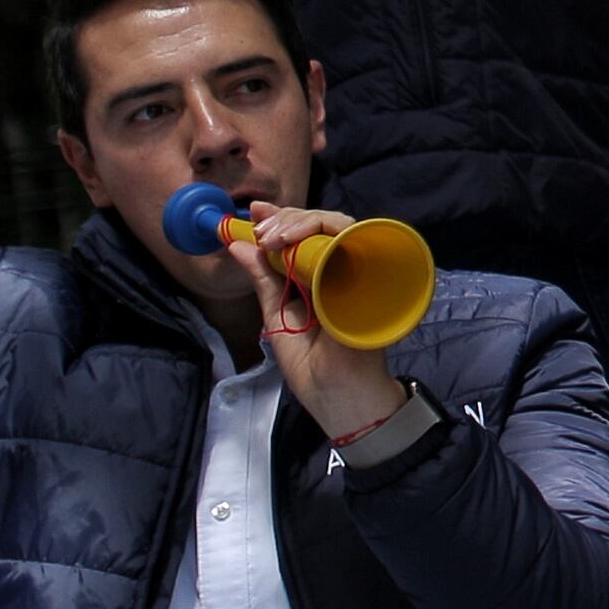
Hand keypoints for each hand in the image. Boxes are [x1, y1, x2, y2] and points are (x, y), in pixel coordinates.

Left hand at [239, 206, 411, 439]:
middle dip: (286, 218)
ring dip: (301, 222)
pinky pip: (354, 238)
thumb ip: (262, 280)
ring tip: (274, 236)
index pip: (301, 237)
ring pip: (336, 224)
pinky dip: (326, 230)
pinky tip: (297, 238)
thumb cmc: (312, 366)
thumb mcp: (277, 318)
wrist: (340, 395)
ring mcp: (356, 269)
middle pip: (318, 224)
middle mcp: (337, 269)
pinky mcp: (371, 272)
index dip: (280, 219)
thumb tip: (237, 245)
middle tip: (262, 229)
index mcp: (315, 278)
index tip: (255, 212)